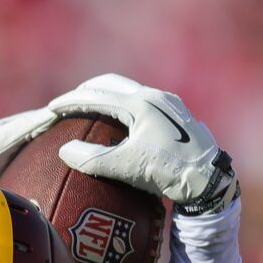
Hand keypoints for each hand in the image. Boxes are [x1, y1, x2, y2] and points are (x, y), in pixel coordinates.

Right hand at [49, 74, 236, 214]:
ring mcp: (168, 104)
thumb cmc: (168, 170)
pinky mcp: (177, 115)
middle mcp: (155, 97)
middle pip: (112, 83)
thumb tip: (65, 150)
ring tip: (93, 109)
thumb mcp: (127, 167)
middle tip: (70, 102)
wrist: (210, 178)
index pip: (96, 95)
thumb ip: (93, 159)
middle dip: (87, 90)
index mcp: (140, 104)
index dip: (70, 101)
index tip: (52, 108)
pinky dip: (123, 106)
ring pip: (129, 91)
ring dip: (107, 96)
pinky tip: (122, 123)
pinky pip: (142, 102)